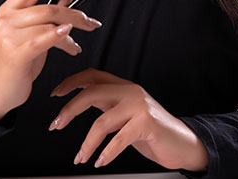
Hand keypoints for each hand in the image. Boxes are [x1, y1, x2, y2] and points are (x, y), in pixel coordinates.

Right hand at [0, 0, 102, 121]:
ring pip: (49, 25)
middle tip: (90, 22)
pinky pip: (43, 41)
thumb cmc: (15, 60)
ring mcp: (9, 36)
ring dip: (71, 34)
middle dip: (75, 14)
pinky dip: (61, 38)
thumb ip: (47, 14)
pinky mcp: (16, 55)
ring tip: (75, 46)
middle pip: (48, 7)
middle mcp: (7, 20)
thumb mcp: (31, 32)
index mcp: (8, 9)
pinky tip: (71, 43)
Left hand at [49, 68, 209, 171]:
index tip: (55, 94)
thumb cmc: (151, 131)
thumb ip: (107, 105)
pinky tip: (99, 161)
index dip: (71, 82)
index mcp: (123, 86)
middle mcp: (130, 91)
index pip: (92, 76)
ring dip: (86, 143)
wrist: (182, 143)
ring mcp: (139, 106)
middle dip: (69, 110)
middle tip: (56, 125)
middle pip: (91, 93)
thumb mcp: (125, 113)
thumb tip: (77, 105)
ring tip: (80, 157)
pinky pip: (118, 139)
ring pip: (101, 122)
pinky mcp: (146, 123)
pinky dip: (106, 153)